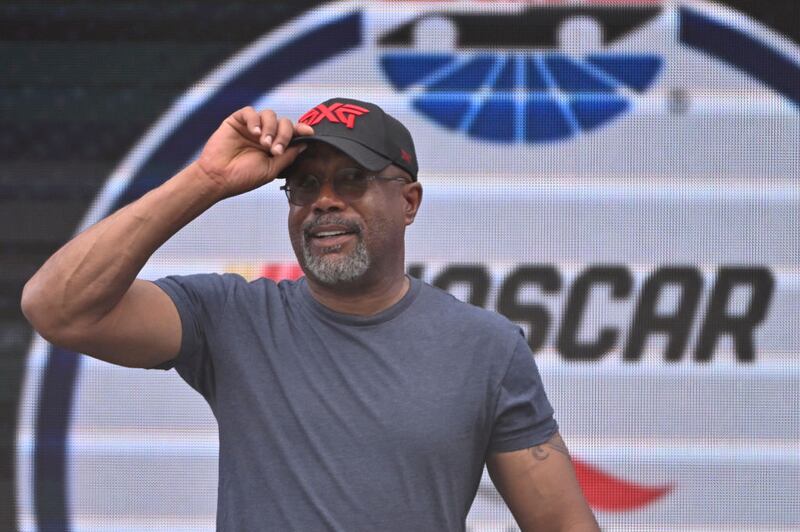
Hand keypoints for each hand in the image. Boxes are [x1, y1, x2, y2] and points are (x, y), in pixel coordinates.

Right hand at [195, 106, 313, 197]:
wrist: (218, 179)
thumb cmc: (243, 178)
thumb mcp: (271, 170)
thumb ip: (288, 156)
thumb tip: (304, 144)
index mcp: (274, 146)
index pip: (292, 133)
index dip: (302, 130)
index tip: (309, 132)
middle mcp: (264, 135)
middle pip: (283, 122)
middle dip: (284, 135)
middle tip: (275, 150)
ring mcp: (251, 127)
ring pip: (269, 115)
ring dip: (270, 128)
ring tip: (263, 144)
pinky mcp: (236, 121)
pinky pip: (250, 112)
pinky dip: (255, 120)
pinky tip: (254, 133)